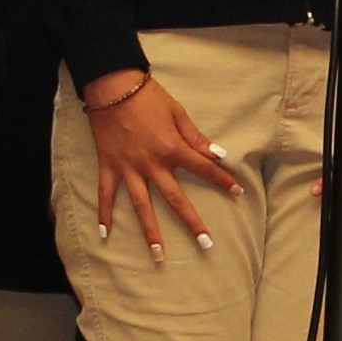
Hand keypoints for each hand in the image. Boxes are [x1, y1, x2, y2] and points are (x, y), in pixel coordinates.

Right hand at [81, 70, 235, 258]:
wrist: (112, 86)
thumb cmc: (148, 97)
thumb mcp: (178, 113)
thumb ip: (196, 137)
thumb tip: (218, 155)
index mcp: (172, 149)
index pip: (203, 169)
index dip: (223, 180)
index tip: (238, 191)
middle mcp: (152, 165)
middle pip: (176, 200)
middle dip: (192, 223)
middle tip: (206, 244)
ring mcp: (129, 169)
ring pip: (141, 206)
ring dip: (150, 232)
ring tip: (159, 254)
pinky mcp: (109, 166)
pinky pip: (105, 195)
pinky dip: (104, 214)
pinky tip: (104, 233)